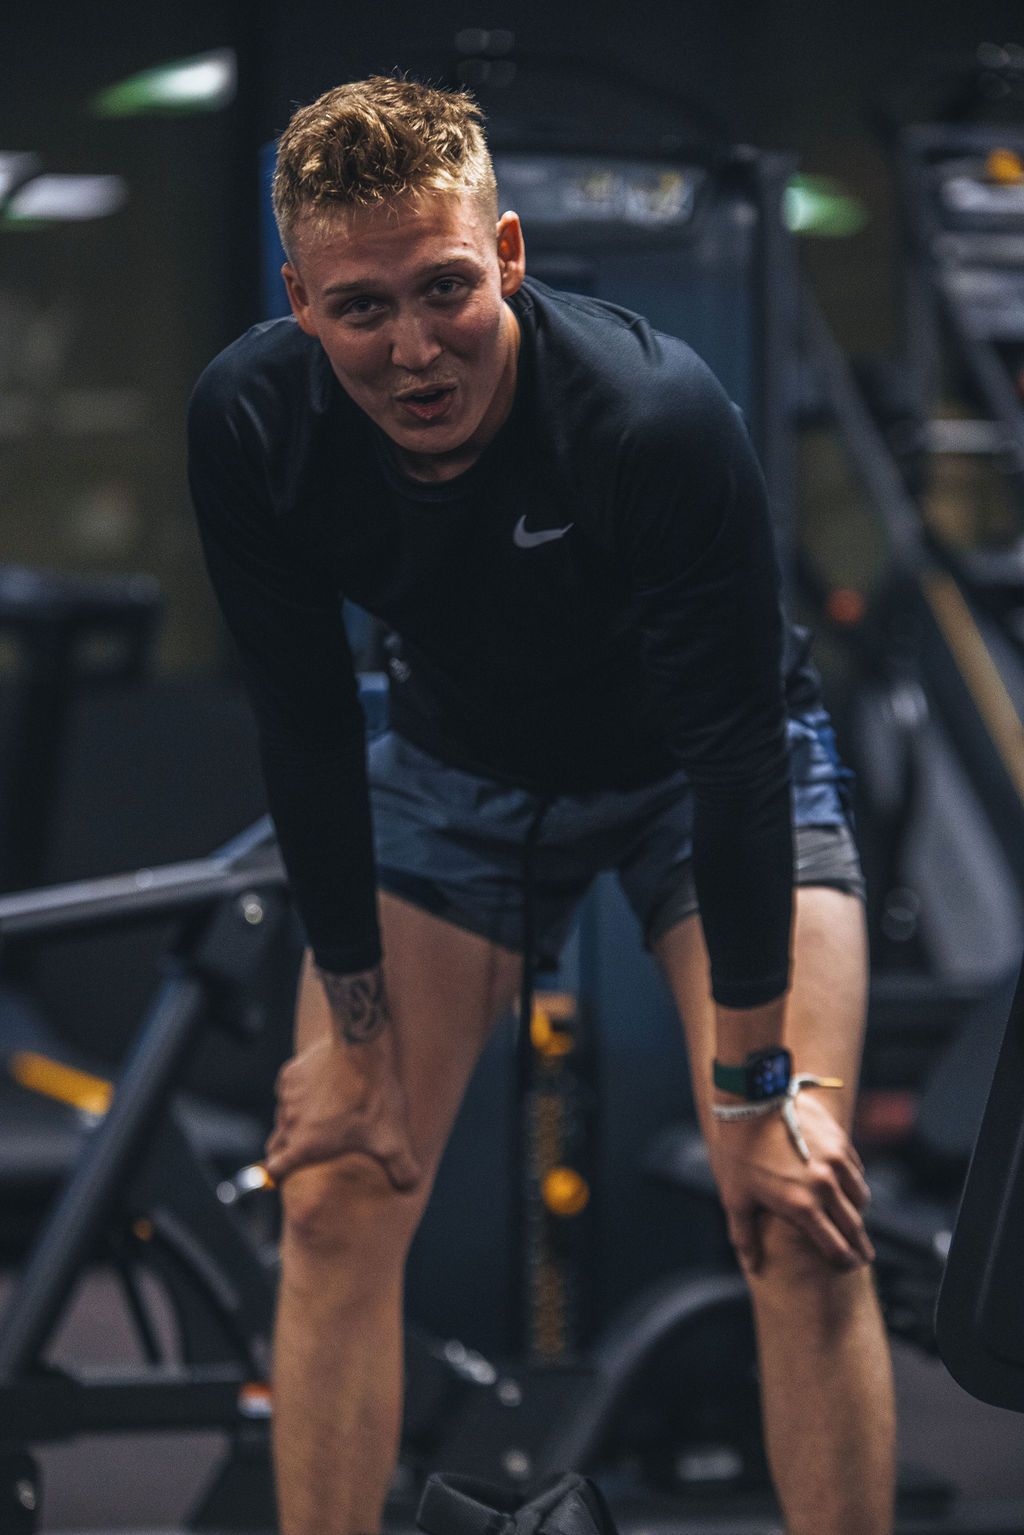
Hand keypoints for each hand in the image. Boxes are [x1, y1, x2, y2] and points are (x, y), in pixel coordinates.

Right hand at [264, 1033, 420, 1190]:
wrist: (360, 1048)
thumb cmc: (374, 1097)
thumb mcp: (393, 1139)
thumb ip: (402, 1169)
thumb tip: (410, 1186)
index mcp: (305, 1145)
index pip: (275, 1169)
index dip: (280, 1172)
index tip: (288, 1171)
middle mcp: (289, 1123)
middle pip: (278, 1143)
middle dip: (291, 1147)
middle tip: (316, 1143)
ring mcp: (287, 1097)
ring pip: (285, 1115)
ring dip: (299, 1118)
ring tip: (327, 1113)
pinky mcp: (290, 1073)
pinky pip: (289, 1090)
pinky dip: (301, 1093)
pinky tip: (325, 1087)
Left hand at [709, 1089, 873, 1274]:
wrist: (751, 1101)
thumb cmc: (739, 1151)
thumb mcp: (736, 1197)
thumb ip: (745, 1235)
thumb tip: (752, 1266)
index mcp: (802, 1207)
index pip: (836, 1248)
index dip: (846, 1262)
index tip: (850, 1267)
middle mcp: (825, 1187)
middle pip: (854, 1226)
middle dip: (859, 1245)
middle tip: (864, 1255)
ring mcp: (836, 1162)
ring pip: (860, 1197)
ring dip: (856, 1211)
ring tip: (851, 1217)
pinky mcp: (840, 1141)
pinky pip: (856, 1170)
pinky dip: (853, 1181)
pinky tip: (843, 1184)